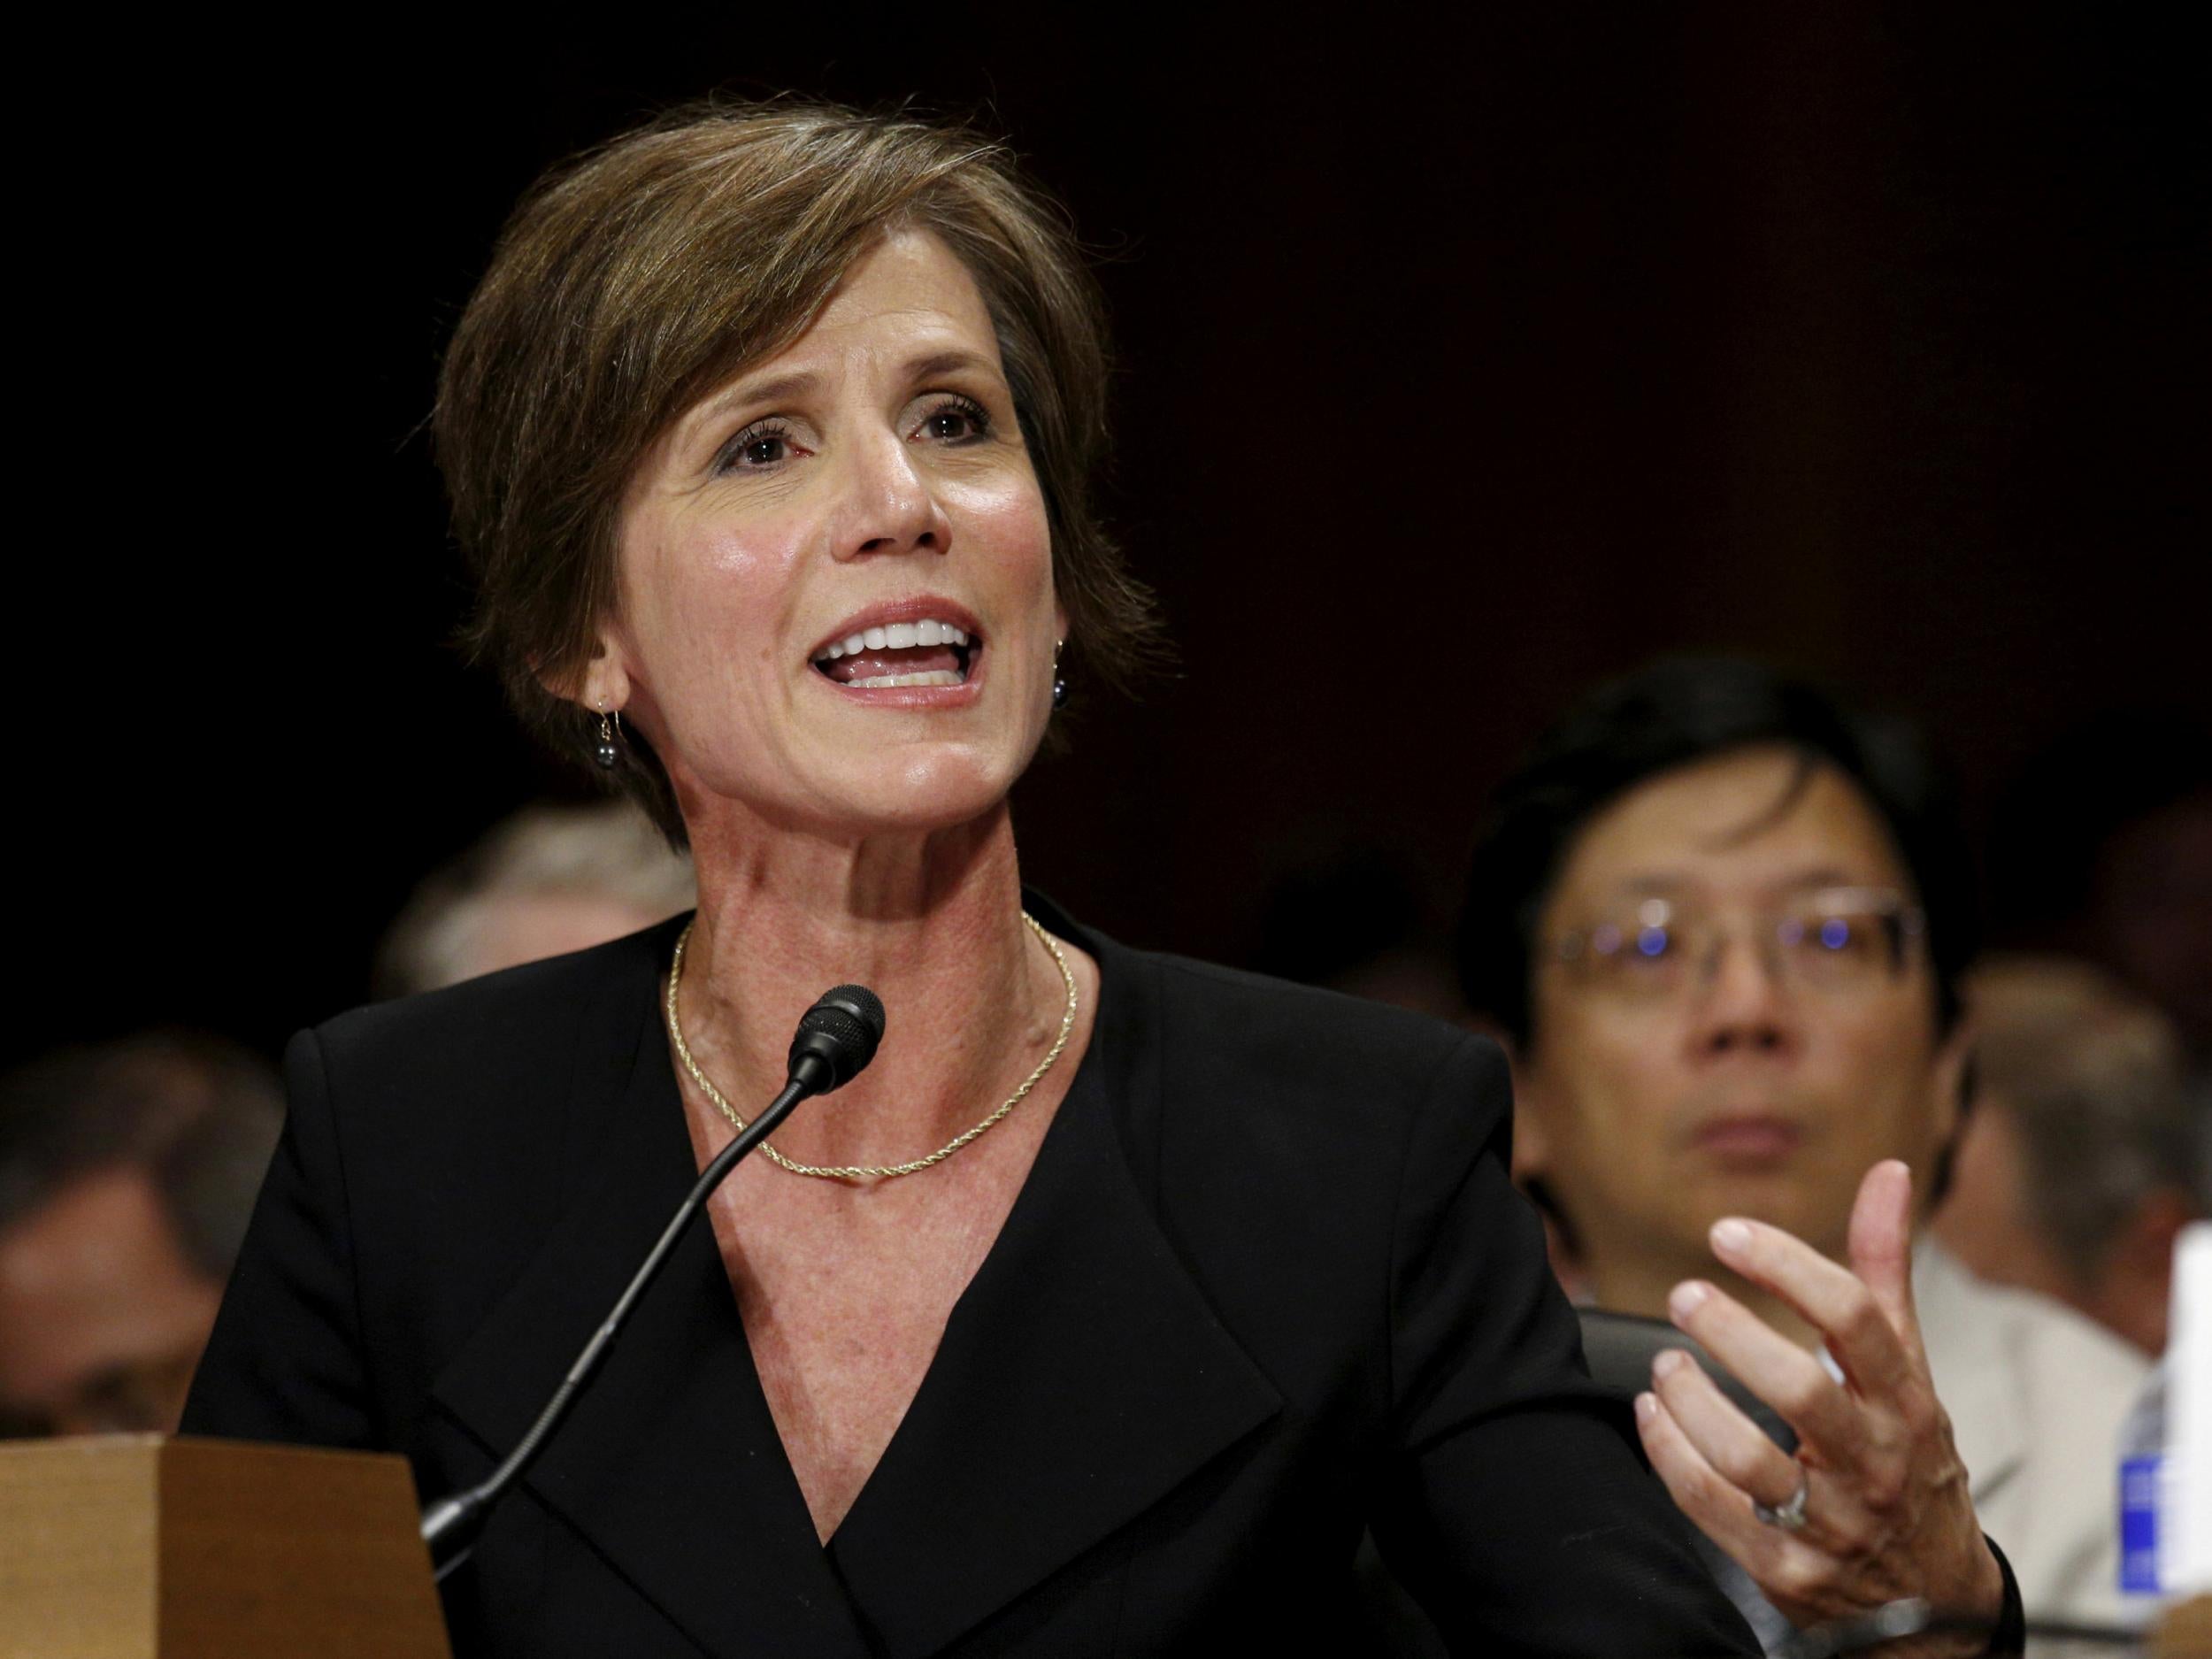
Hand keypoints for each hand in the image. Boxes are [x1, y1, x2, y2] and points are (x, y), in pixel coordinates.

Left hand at [1633, 1160, 2006, 1656]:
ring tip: (1666, 1366)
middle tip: (1684, 1295)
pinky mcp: (1787, 1569)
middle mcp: (1873, 1463)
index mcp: (1905, 1403)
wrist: (1935, 1599)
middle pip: (1799, 1389)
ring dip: (1690, 1402)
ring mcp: (1832, 1523)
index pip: (1855, 1319)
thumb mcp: (1909, 1368)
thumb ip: (1883, 1271)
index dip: (1786, 1265)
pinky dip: (1670, 1456)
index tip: (1726, 1235)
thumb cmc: (1909, 1456)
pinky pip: (1712, 1509)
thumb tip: (1888, 1170)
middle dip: (1730, 1334)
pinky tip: (1652, 1416)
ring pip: (1746, 1458)